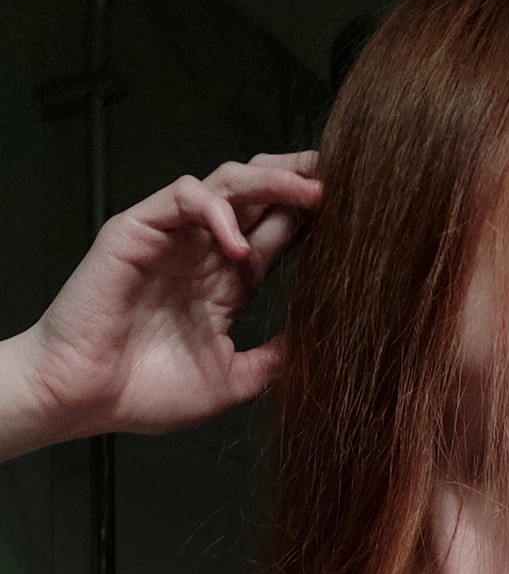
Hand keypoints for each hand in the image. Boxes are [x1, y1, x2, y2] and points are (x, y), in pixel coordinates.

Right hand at [19, 152, 323, 438]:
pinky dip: (215, 210)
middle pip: (259, 197)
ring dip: (271, 181)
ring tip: (311, 190)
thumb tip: (326, 345)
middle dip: (299, 180)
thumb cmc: (146, 394)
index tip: (359, 215)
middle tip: (342, 175)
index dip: (312, 222)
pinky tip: (236, 243)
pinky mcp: (139, 229)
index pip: (277, 236)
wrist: (85, 398)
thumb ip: (274, 360)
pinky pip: (183, 196)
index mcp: (226, 284)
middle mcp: (204, 252)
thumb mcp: (230, 383)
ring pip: (227, 183)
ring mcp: (173, 237)